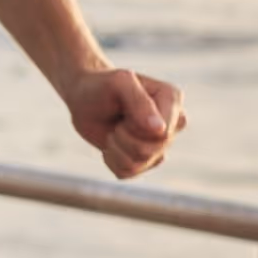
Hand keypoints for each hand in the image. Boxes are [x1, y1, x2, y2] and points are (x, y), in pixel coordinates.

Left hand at [66, 65, 184, 179]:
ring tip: (114, 131)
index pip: (163, 134)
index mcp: (172, 100)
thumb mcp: (118, 83)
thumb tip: (160, 130)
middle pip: (151, 151)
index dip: (136, 129)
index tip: (124, 112)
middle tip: (117, 122)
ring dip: (116, 149)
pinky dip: (112, 161)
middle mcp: (172, 123)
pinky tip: (111, 144)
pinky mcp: (145, 159)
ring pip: (139, 164)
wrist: (85, 97)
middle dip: (123, 139)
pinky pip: (128, 173)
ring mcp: (160, 143)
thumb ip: (139, 102)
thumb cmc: (102, 85)